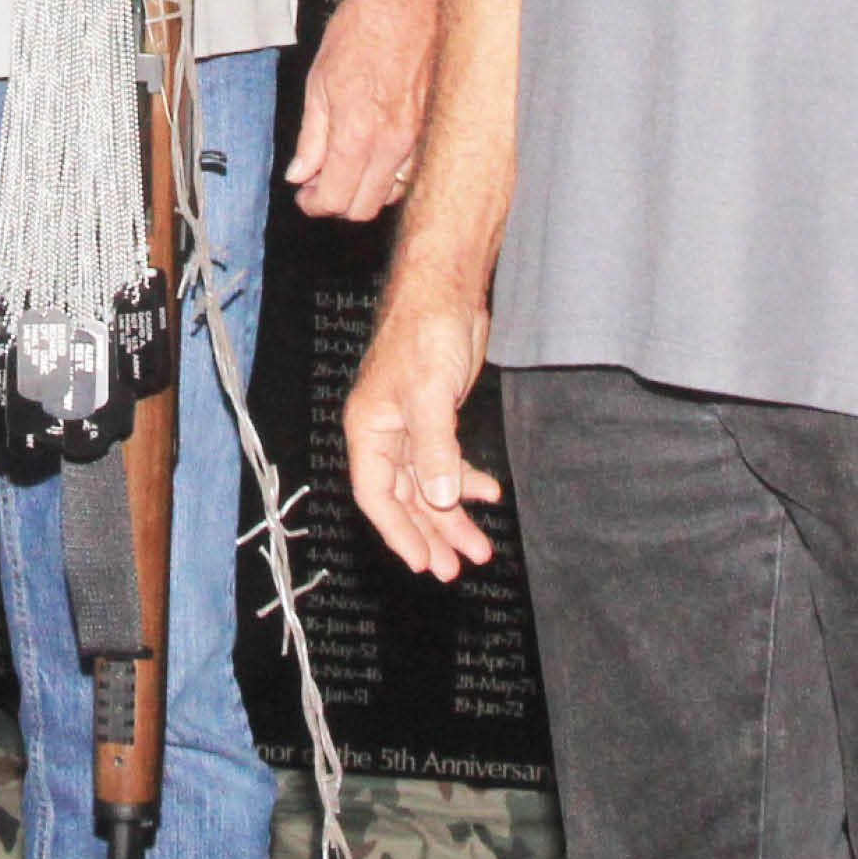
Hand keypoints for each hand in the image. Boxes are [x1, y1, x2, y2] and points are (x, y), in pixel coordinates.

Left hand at [286, 0, 431, 220]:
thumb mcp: (320, 83)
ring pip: (393, 193)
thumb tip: (301, 174)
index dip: (315, 204)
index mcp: (359, 133)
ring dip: (368, 188)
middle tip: (322, 182)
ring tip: (350, 162)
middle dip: (338, 201)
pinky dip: (394, 172)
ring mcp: (421, 138)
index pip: (336, 198)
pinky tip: (379, 148)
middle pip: (366, 207)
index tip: (306, 196)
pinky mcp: (438, 128)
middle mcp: (395, 143)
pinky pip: (415, 170)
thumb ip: (311, 137)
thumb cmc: (363, 29)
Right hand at [344, 297, 502, 577]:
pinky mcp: (437, 417)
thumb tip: (440, 499)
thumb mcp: (430, 394)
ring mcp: (411, 426)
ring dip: (452, 516)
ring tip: (478, 548)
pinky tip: (488, 495)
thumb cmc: (425, 332)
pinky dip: (466, 481)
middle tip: (454, 568)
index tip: (423, 562)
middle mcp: (385, 433)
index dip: (398, 532)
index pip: (375, 495)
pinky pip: (447, 463)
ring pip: (428, 486)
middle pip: (403, 498)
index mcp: (369, 429)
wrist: (448, 290)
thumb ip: (435, 448)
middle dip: (429, 534)